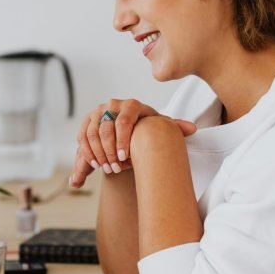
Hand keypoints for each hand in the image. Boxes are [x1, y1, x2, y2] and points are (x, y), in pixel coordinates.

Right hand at [69, 99, 196, 187]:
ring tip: (107, 169)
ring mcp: (97, 112)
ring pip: (91, 134)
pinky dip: (86, 152)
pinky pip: (82, 137)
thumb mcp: (158, 128)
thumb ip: (174, 127)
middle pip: (105, 129)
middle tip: (115, 169)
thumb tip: (192, 129)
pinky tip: (95, 165)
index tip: (124, 159)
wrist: (129, 127)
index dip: (122, 141)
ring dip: (97, 154)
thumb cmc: (145, 129)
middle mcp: (111, 105)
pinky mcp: (86, 122)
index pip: (123, 121)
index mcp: (131, 105)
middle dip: (109, 152)